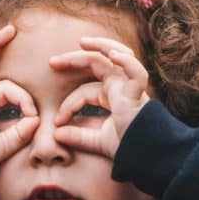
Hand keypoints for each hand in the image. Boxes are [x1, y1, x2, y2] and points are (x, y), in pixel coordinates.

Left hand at [49, 37, 149, 158]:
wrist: (146, 157)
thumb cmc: (128, 147)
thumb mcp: (97, 141)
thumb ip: (78, 137)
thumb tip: (55, 134)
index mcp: (113, 95)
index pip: (85, 91)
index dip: (69, 104)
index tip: (57, 122)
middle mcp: (122, 87)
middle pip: (98, 63)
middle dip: (75, 59)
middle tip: (52, 62)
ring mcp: (131, 87)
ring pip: (118, 56)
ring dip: (101, 46)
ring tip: (83, 42)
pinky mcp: (139, 94)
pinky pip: (136, 72)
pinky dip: (126, 62)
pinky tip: (113, 55)